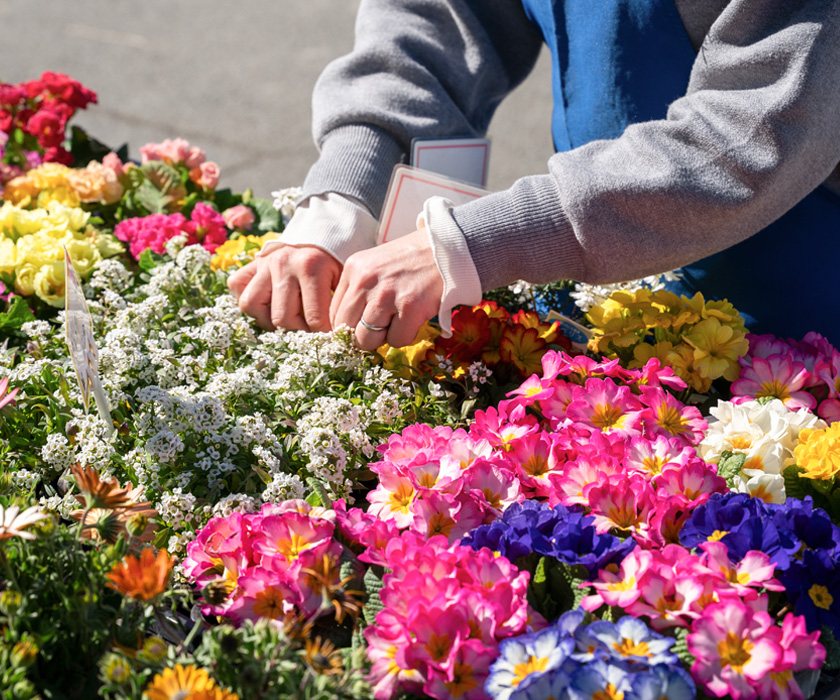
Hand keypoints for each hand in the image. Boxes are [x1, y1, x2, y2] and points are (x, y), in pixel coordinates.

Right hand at [227, 244, 341, 330]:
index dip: (322, 334)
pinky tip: (267, 304)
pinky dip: (248, 300)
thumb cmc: (333, 264)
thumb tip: (330, 339)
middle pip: (282, 317)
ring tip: (286, 319)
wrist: (319, 235)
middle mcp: (283, 263)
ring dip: (268, 319)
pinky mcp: (250, 263)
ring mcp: (263, 263)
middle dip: (297, 331)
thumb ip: (337, 306)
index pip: (314, 318)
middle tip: (308, 329)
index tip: (327, 336)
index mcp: (311, 267)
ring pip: (251, 305)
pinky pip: (237, 287)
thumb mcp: (342, 280)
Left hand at [330, 227, 442, 350]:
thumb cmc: (412, 261)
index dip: (348, 327)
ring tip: (398, 320)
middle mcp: (365, 281)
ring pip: (367, 340)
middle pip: (347, 330)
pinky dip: (406, 336)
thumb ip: (359, 290)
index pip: (334, 313)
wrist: (448, 250)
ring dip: (383, 337)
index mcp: (353, 269)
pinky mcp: (409, 308)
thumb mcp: (375, 265)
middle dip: (364, 335)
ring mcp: (387, 295)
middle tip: (383, 325)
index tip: (362, 327)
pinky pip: (396, 341)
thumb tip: (346, 328)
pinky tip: (414, 318)